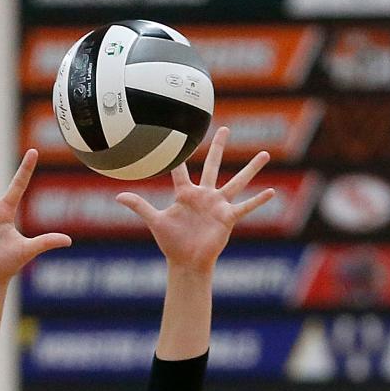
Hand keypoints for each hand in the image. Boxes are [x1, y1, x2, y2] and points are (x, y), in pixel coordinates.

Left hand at [115, 127, 273, 272]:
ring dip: (251, 169)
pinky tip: (271, 191)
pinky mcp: (227, 218)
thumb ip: (140, 206)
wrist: (186, 262)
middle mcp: (204, 195)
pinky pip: (245, 207)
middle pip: (213, 166)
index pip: (182, 169)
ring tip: (265, 154)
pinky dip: (258, 200)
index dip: (181, 155)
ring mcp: (218, 205)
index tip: (182, 133)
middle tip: (225, 128)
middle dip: (219, 148)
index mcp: (186, 194)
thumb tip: (118, 196)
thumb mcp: (155, 221)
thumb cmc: (171, 243)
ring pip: (237, 182)